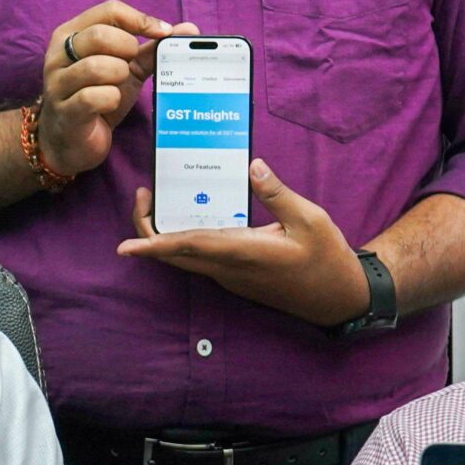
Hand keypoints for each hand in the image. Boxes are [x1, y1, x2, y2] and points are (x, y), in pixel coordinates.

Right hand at [36, 2, 193, 178]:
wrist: (71, 141)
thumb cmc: (95, 97)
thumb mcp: (124, 69)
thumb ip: (150, 49)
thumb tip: (188, 29)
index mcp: (70, 35)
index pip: (108, 10)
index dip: (140, 20)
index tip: (162, 33)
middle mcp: (58, 55)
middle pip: (99, 35)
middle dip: (127, 50)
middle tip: (130, 66)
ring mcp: (57, 83)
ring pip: (97, 66)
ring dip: (119, 77)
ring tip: (117, 86)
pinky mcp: (65, 111)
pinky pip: (95, 97)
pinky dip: (112, 100)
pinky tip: (109, 105)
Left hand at [117, 159, 374, 327]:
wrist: (340, 298)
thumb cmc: (327, 259)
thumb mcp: (311, 219)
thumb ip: (278, 193)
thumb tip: (252, 166)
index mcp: (243, 253)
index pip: (189, 247)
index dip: (154, 244)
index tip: (124, 247)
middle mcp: (228, 268)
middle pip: (174, 255)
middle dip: (147, 231)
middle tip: (144, 193)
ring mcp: (229, 276)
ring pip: (183, 258)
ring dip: (163, 235)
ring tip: (159, 198)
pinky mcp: (234, 276)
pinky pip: (198, 259)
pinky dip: (183, 241)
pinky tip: (189, 216)